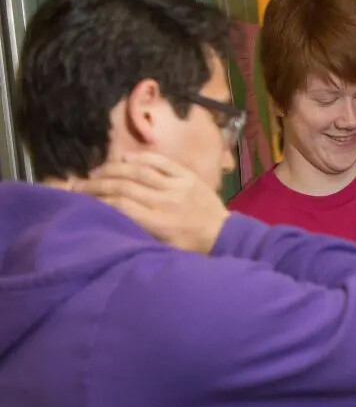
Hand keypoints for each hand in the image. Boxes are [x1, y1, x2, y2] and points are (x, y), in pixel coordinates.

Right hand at [73, 152, 228, 253]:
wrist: (224, 234)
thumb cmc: (190, 247)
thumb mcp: (162, 249)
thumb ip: (138, 233)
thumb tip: (108, 219)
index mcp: (159, 223)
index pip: (121, 205)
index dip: (98, 199)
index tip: (81, 198)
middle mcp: (167, 202)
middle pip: (125, 186)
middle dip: (98, 183)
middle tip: (80, 184)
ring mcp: (179, 186)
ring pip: (140, 170)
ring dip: (114, 168)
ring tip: (97, 171)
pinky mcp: (188, 176)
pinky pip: (161, 161)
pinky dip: (141, 157)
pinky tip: (124, 158)